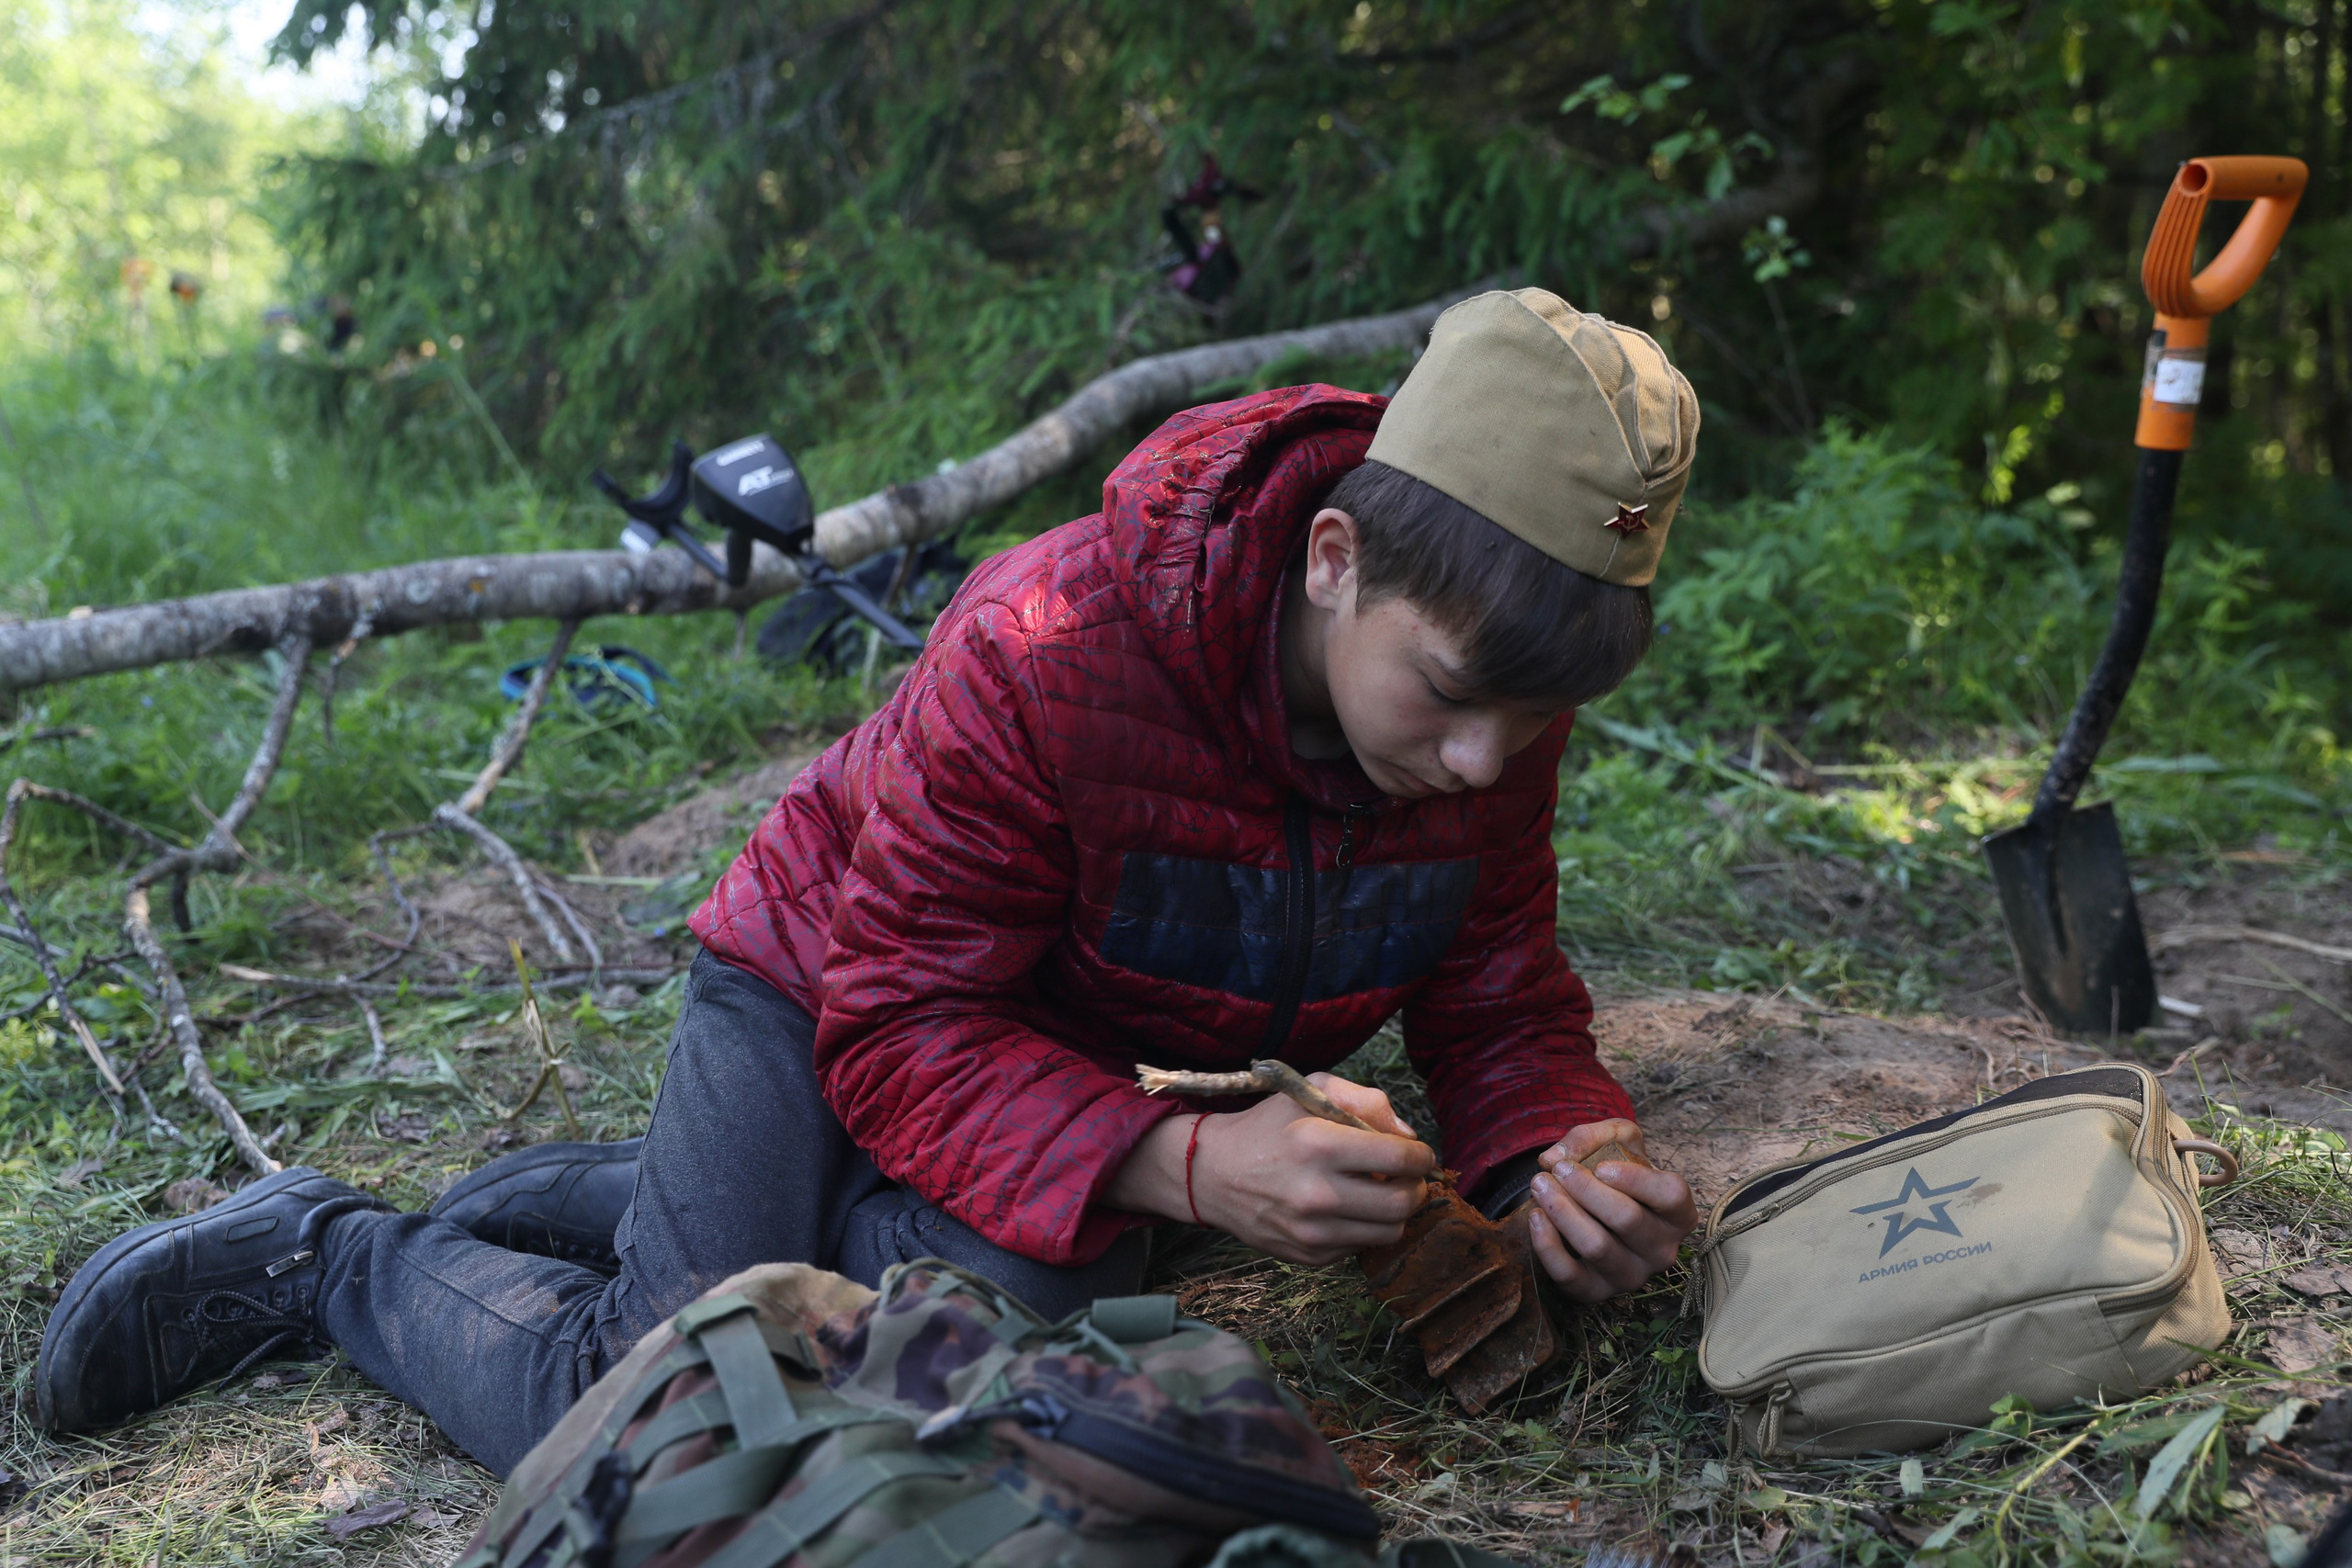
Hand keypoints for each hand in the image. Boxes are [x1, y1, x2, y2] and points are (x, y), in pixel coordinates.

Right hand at [1108, 1074, 1432, 1265]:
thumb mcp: (1310, 1091)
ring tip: (1380, 1191)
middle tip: (1407, 1176)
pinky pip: (1361, 1246)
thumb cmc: (1267, 1126)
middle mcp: (1317, 1193)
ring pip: (1390, 1232)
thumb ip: (1366, 1101)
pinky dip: (1364, 1228)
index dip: (1422, 1155)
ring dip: (1395, 1211)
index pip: (1402, 1158)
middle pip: (1403, 1203)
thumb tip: (1408, 1135)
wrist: (1212, 1172)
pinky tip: (1347, 1207)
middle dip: (1417, 1187)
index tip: (1418, 1153)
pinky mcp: (1308, 1255)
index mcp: (1320, 1145)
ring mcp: (1312, 1230)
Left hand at [1523, 1120, 1696, 1303]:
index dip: (1635, 1180)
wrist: (1601, 1210)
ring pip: (1596, 1246)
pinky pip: (1570, 1275)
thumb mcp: (1618, 1142)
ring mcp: (1631, 1276)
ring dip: (1562, 1211)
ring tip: (1540, 1185)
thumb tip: (1554, 1156)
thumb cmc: (1619, 1174)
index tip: (1601, 1167)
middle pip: (1626, 1219)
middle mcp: (1661, 1250)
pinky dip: (1548, 1246)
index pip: (1670, 1196)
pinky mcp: (1597, 1291)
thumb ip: (1594, 1136)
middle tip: (1559, 1170)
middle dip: (1586, 1190)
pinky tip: (1536, 1217)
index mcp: (1678, 1215)